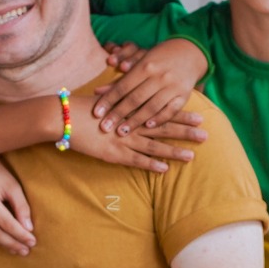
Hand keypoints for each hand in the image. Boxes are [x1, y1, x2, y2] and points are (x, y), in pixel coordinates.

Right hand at [70, 95, 205, 172]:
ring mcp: (122, 139)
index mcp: (131, 109)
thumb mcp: (106, 98)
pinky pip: (135, 160)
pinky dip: (150, 165)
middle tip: (205, 133)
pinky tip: (165, 170)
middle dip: (185, 131)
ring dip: (173, 151)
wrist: (62, 116)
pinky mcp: (112, 153)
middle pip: (163, 127)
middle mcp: (131, 123)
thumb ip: (122, 99)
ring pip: (154, 145)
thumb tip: (134, 97)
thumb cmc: (82, 106)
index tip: (199, 114)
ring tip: (192, 155)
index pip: (161, 110)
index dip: (180, 113)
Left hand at [93, 39, 208, 131]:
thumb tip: (96, 92)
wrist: (190, 53)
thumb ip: (120, 79)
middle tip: (104, 127)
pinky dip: (158, 119)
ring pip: (151, 107)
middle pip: (134, 99)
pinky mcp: (184, 95)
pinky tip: (147, 127)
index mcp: (145, 66)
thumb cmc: (158, 59)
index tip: (96, 114)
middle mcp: (159, 76)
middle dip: (118, 114)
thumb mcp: (139, 64)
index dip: (108, 100)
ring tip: (121, 132)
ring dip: (135, 121)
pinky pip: (170, 111)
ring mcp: (173, 86)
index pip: (123, 87)